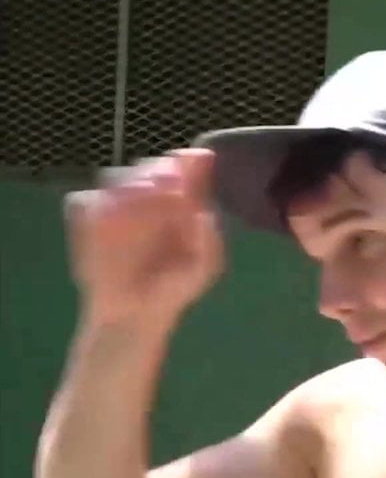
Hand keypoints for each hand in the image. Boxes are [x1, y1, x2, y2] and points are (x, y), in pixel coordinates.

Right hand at [64, 149, 223, 326]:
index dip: (187, 163)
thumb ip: (208, 241)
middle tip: (167, 181)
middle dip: (157, 170)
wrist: (136, 314)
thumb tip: (204, 214)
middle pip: (150, 166)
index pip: (184, 169)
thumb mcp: (202, 269)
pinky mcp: (88, 221)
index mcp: (181, 204)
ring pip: (115, 177)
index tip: (190, 166)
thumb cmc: (175, 289)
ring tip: (142, 195)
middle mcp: (148, 198)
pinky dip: (95, 204)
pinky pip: (84, 201)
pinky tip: (107, 217)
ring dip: (127, 183)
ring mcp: (116, 207)